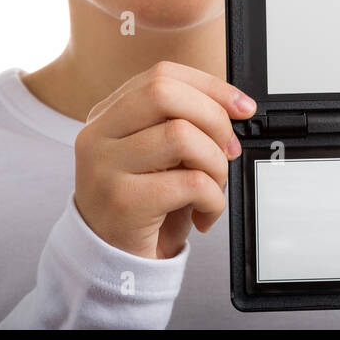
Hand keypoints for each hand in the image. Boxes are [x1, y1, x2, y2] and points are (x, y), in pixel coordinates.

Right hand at [73, 60, 255, 259]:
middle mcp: (98, 135)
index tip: (241, 107)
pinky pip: (190, 183)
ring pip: (181, 135)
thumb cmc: (145, 206)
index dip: (210, 85)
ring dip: (215, 163)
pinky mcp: (122, 202)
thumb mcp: (160, 158)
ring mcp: (104, 167)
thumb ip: (183, 125)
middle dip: (213, 118)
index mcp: (108, 116)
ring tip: (213, 187)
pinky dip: (213, 199)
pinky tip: (204, 213)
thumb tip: (235, 108)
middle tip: (227, 150)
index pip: (161, 75)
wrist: (115, 264)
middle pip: (164, 92)